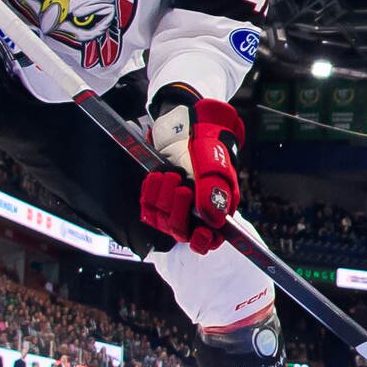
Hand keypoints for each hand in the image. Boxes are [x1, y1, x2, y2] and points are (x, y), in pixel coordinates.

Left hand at [139, 95, 243, 254]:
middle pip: (183, 231)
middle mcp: (197, 212)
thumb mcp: (216, 166)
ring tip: (171, 175)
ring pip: (163, 221)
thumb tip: (213, 220)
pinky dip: (151, 193)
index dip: (203, 240)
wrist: (191, 126)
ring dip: (164, 199)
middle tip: (182, 188)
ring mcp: (177, 206)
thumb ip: (214, 193)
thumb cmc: (210, 145)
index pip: (210, 239)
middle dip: (179, 212)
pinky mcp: (159, 198)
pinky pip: (148, 208)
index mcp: (218, 209)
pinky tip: (157, 177)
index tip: (200, 232)